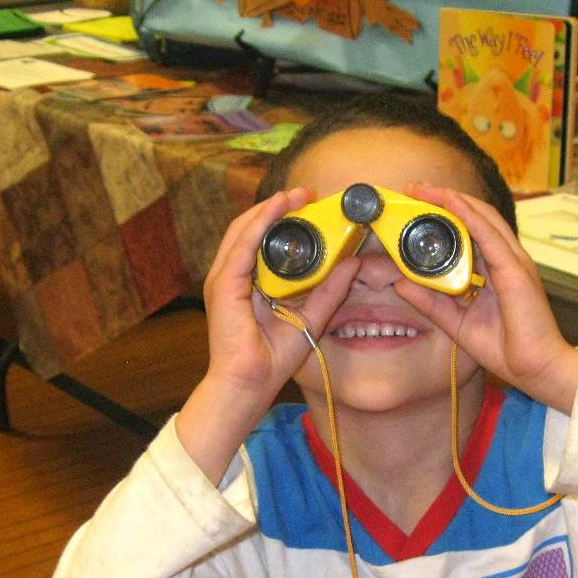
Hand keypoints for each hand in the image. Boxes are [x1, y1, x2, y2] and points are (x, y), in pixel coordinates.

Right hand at [175, 189, 359, 481]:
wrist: (249, 385)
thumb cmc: (272, 359)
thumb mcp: (311, 317)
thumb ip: (330, 290)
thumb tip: (353, 263)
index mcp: (248, 283)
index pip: (262, 241)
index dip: (284, 219)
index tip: (311, 206)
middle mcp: (233, 277)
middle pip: (251, 229)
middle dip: (278, 208)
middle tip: (306, 193)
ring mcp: (224, 279)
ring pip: (244, 230)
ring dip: (270, 209)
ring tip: (295, 195)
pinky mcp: (223, 285)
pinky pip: (242, 245)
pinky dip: (260, 224)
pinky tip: (277, 209)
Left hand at [394, 184, 577, 412]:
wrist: (536, 370)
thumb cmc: (505, 349)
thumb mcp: (456, 322)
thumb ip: (431, 302)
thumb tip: (401, 283)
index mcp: (495, 270)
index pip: (470, 232)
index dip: (446, 215)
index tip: (418, 204)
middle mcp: (506, 260)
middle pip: (476, 218)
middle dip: (446, 199)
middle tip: (416, 187)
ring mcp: (514, 263)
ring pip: (484, 219)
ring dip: (455, 201)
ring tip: (428, 189)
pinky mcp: (516, 271)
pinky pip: (491, 237)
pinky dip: (471, 217)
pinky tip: (452, 203)